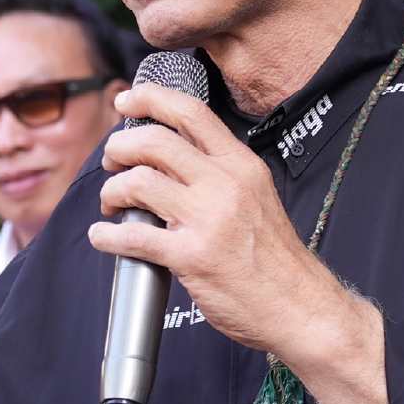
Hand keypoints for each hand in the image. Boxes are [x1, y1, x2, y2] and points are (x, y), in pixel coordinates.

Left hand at [88, 84, 388, 403]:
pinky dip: (107, 235)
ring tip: (112, 205)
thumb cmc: (276, 259)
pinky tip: (104, 237)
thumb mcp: (258, 196)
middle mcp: (225, 184)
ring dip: (111, 192)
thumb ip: (221, 174)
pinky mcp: (191, 256)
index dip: (150, 98)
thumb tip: (174, 157)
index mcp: (241, 165)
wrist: (300, 306)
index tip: (126, 100)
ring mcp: (207, 219)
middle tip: (111, 162)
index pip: (190, 112)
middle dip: (119, 148)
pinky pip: (133, 236)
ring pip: (137, 182)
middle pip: (154, 141)